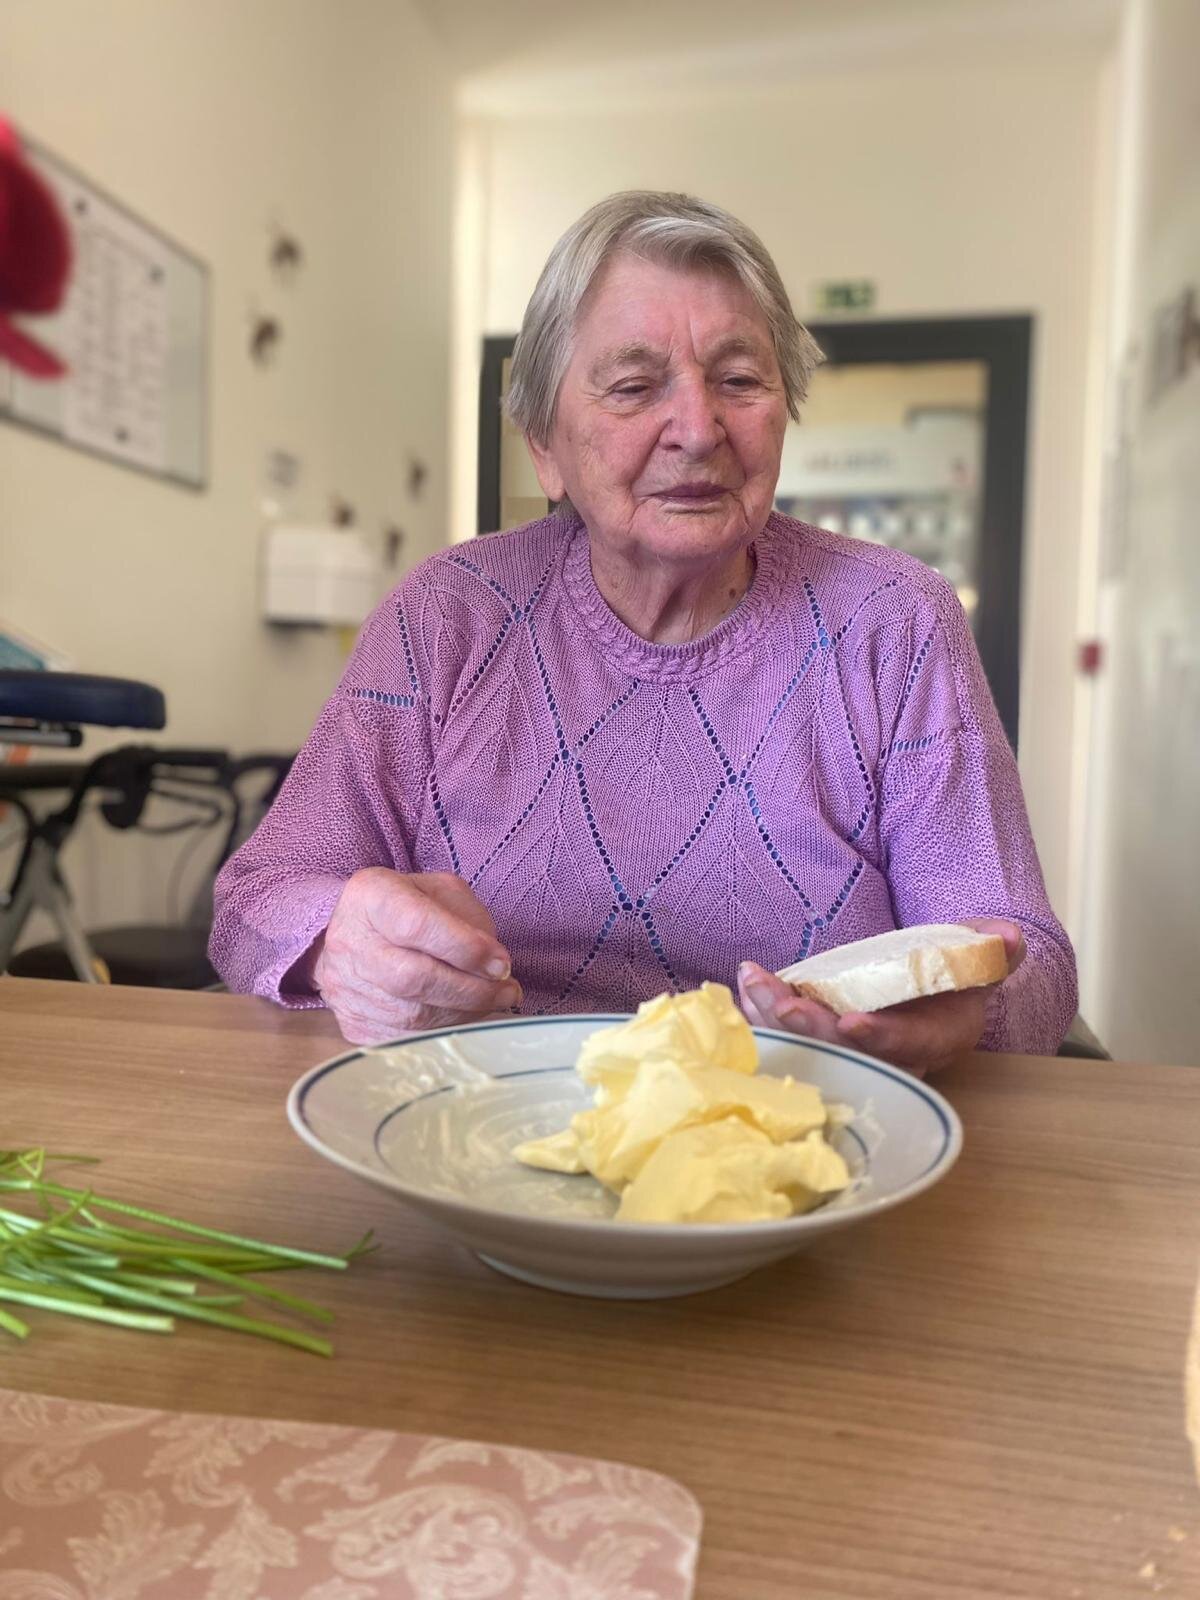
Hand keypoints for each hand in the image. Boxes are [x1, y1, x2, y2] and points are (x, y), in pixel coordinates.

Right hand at [312, 869, 521, 1044]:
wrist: (354, 937)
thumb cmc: (407, 909)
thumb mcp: (440, 891)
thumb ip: (469, 918)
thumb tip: (493, 965)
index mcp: (370, 897)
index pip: (417, 925)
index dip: (466, 949)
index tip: (501, 964)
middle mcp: (350, 943)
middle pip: (414, 977)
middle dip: (472, 989)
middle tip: (506, 989)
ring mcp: (346, 989)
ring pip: (414, 1015)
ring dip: (466, 1012)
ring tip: (495, 1000)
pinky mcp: (354, 1025)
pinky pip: (408, 1038)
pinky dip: (445, 1029)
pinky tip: (465, 1013)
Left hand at [737, 919, 1025, 1076]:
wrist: (938, 983)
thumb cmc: (958, 970)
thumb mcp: (981, 956)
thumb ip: (993, 949)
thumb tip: (1007, 938)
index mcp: (937, 1039)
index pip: (908, 1046)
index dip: (881, 1038)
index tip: (851, 1022)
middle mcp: (894, 1057)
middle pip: (849, 1055)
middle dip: (811, 1031)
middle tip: (781, 1001)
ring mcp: (858, 1053)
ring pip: (813, 1047)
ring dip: (777, 1019)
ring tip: (751, 982)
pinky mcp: (828, 1040)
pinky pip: (793, 1035)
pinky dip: (765, 1014)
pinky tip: (742, 988)